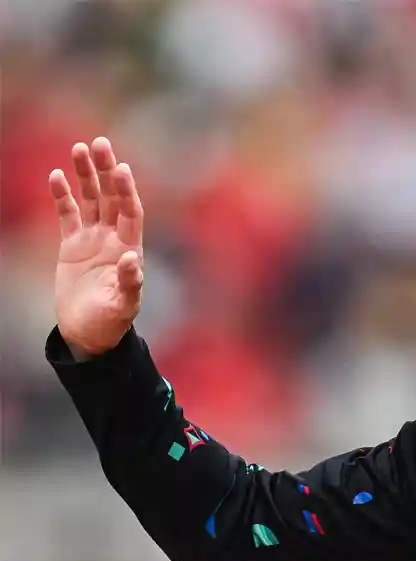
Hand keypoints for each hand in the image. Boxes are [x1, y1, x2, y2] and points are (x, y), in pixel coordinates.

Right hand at [50, 137, 144, 357]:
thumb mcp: (123, 306)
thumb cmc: (111, 322)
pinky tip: (56, 176)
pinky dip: (62, 195)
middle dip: (106, 171)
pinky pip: (67, 214)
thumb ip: (129, 283)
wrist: (89, 333)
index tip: (121, 168)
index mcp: (130, 249)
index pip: (130, 212)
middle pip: (111, 197)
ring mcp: (93, 239)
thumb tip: (130, 260)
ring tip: (78, 148)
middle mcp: (114, 238)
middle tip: (99, 143)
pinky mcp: (72, 245)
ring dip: (85, 176)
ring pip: (90, 200)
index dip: (126, 191)